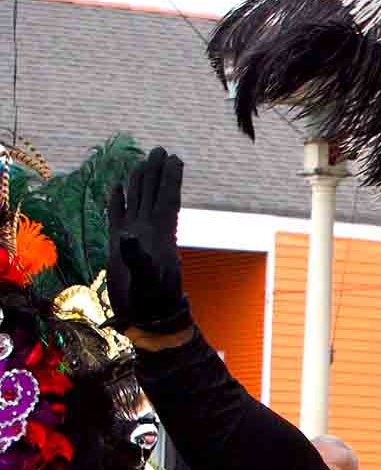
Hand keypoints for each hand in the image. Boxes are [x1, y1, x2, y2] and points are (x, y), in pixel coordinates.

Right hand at [107, 147, 192, 344]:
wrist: (146, 319)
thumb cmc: (149, 302)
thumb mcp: (145, 281)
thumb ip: (138, 259)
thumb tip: (128, 235)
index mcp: (158, 236)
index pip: (166, 200)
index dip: (170, 179)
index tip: (175, 158)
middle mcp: (148, 231)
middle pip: (153, 195)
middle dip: (157, 173)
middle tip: (160, 150)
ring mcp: (134, 237)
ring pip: (137, 201)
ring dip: (140, 182)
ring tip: (141, 162)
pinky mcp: (119, 245)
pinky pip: (117, 215)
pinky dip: (117, 200)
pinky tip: (116, 187)